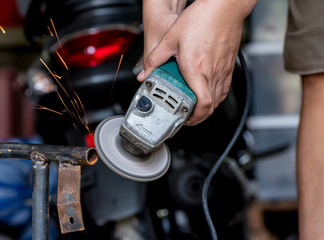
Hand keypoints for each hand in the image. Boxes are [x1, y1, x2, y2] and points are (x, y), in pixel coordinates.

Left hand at [138, 0, 256, 125]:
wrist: (224, 6)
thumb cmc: (202, 18)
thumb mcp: (171, 38)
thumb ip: (155, 58)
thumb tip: (144, 72)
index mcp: (197, 69)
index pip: (202, 104)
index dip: (195, 118)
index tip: (185, 119)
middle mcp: (212, 72)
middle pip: (211, 106)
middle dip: (198, 116)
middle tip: (187, 116)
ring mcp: (223, 69)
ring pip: (219, 98)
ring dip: (207, 107)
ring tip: (195, 106)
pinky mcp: (229, 65)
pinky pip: (224, 87)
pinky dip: (216, 95)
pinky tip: (207, 91)